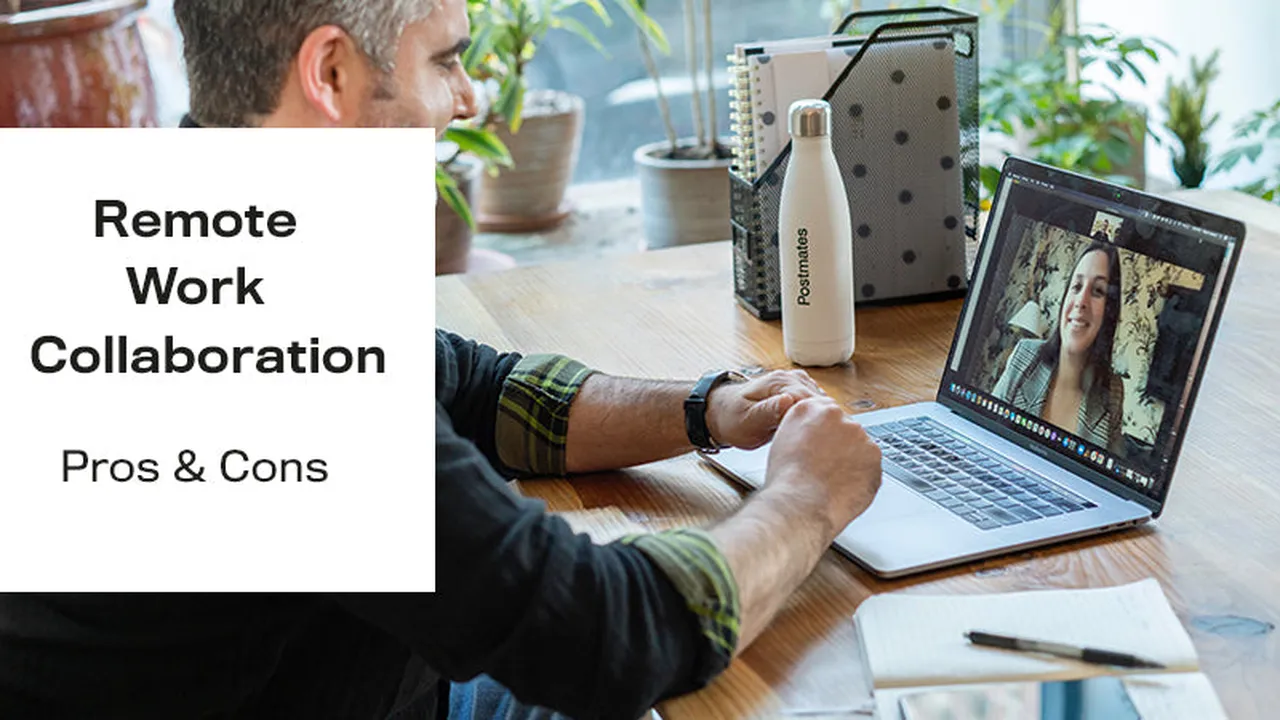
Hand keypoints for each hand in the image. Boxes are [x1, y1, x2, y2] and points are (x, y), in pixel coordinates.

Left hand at [705, 370, 824, 449]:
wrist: (722, 413)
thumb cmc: (731, 418)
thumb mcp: (747, 420)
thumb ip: (767, 411)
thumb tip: (788, 401)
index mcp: (779, 383)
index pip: (812, 400)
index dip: (817, 422)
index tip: (819, 441)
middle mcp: (791, 379)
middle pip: (821, 402)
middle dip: (823, 423)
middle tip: (820, 446)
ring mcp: (796, 384)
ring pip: (822, 404)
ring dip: (823, 421)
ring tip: (818, 442)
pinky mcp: (798, 392)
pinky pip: (817, 405)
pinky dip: (818, 418)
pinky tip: (814, 433)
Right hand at [764, 397, 881, 534]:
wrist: (800, 503)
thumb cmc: (786, 480)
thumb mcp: (782, 441)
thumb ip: (801, 429)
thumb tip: (812, 434)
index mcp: (811, 409)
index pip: (825, 413)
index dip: (824, 433)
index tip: (823, 445)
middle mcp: (838, 417)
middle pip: (845, 429)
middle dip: (839, 446)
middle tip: (826, 467)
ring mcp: (860, 436)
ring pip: (859, 448)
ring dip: (852, 461)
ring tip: (832, 481)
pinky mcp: (875, 457)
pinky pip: (870, 466)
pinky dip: (861, 477)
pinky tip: (844, 487)